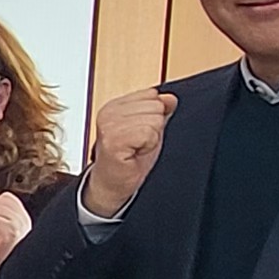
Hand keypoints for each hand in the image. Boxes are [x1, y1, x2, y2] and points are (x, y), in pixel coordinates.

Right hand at [80, 88, 175, 218]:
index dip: (153, 116)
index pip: (151, 94)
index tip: (139, 133)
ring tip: (136, 148)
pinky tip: (135, 153)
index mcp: (115, 105)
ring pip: (153, 119)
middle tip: (138, 143)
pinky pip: (148, 133)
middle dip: (154, 127)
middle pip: (155, 105)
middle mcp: (109, 112)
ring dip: (150, 138)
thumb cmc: (127, 160)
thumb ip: (159, 111)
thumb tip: (169, 98)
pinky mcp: (113, 139)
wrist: (113, 184)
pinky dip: (148, 146)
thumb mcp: (149, 129)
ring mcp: (110, 125)